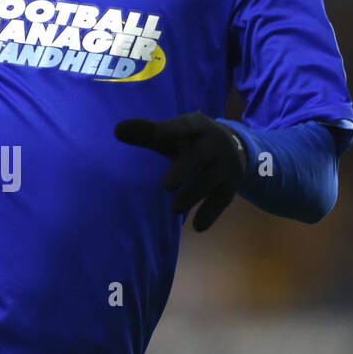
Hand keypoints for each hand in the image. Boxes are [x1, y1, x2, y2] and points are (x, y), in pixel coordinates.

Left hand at [114, 112, 247, 231]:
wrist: (235, 146)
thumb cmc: (191, 140)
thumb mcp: (172, 135)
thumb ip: (147, 133)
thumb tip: (117, 130)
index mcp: (196, 126)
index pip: (184, 125)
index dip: (170, 130)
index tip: (156, 134)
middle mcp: (214, 144)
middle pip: (199, 156)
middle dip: (184, 169)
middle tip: (166, 186)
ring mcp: (225, 165)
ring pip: (210, 180)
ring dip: (192, 195)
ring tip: (174, 208)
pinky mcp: (231, 185)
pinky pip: (222, 200)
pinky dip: (210, 213)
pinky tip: (197, 227)